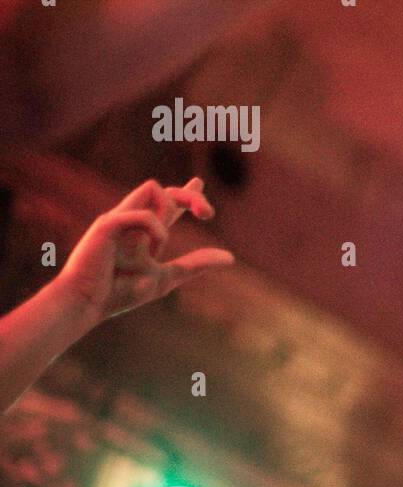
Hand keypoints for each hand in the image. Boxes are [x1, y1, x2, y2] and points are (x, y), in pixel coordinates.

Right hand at [55, 178, 234, 327]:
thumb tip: (231, 258)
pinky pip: (142, 214)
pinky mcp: (107, 224)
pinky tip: (152, 250)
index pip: (167, 205)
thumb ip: (195, 264)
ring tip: (159, 246)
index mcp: (143, 233)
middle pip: (165, 191)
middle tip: (208, 214)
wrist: (87, 305)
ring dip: (167, 212)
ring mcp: (118, 219)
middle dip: (191, 196)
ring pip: (153, 189)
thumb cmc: (120, 292)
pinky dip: (156, 230)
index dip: (186, 194)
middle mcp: (131, 221)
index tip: (199, 182)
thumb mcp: (167, 277)